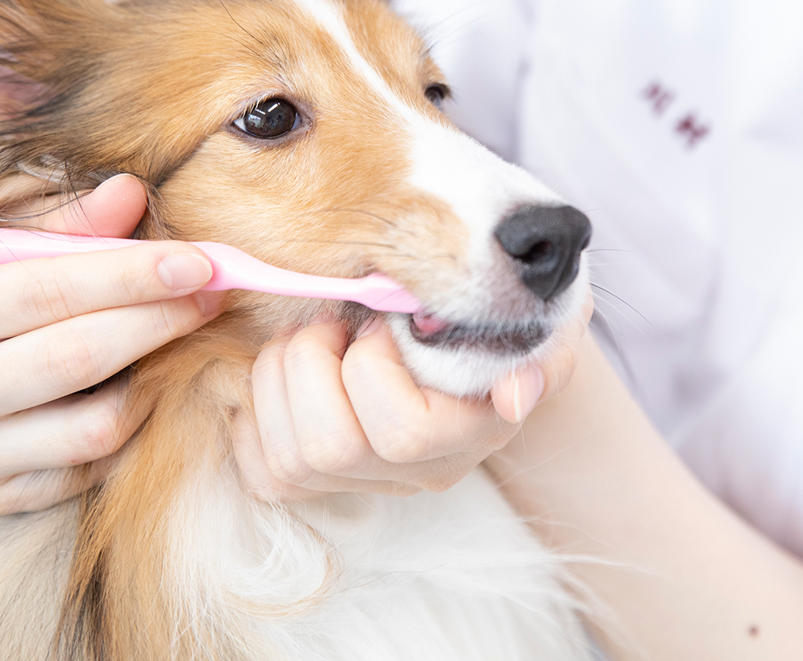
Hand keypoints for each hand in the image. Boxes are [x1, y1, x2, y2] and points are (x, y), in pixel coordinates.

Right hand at [0, 174, 225, 514]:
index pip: (46, 289)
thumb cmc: (0, 294)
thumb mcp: (18, 243)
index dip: (130, 275)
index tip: (200, 261)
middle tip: (213, 295)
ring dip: (154, 380)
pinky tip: (145, 388)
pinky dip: (132, 428)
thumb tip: (128, 192)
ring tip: (180, 338)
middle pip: (75, 357)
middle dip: (158, 321)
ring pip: (95, 426)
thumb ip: (74, 221)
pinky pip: (94, 467)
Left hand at [230, 298, 591, 501]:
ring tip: (313, 336)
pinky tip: (288, 372)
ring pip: (289, 458)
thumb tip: (516, 393)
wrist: (481, 343)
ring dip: (280, 376)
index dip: (374, 365)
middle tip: (333, 320)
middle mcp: (416, 474)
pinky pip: (263, 472)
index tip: (384, 319)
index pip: (402, 432)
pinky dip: (257, 414)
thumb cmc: (503, 324)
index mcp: (469, 437)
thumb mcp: (543, 329)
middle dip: (311, 362)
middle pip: (330, 448)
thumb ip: (544, 358)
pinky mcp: (317, 484)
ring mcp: (364, 483)